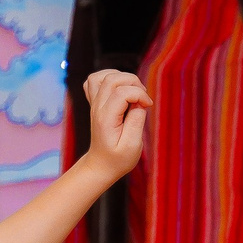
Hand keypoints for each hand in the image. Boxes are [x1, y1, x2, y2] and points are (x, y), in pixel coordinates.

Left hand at [77, 69, 151, 183]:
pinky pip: (94, 81)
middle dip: (133, 83)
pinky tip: (120, 88)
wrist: (101, 165)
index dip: (140, 94)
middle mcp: (97, 108)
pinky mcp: (95, 104)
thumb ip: (137, 121)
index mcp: (106, 119)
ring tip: (132, 91)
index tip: (148, 106)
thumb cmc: (118, 159)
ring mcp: (94, 105)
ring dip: (122, 77)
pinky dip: (109, 78)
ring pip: (102, 76)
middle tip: (142, 98)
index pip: (122, 92)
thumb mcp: (132, 146)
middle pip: (112, 79)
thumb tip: (140, 101)